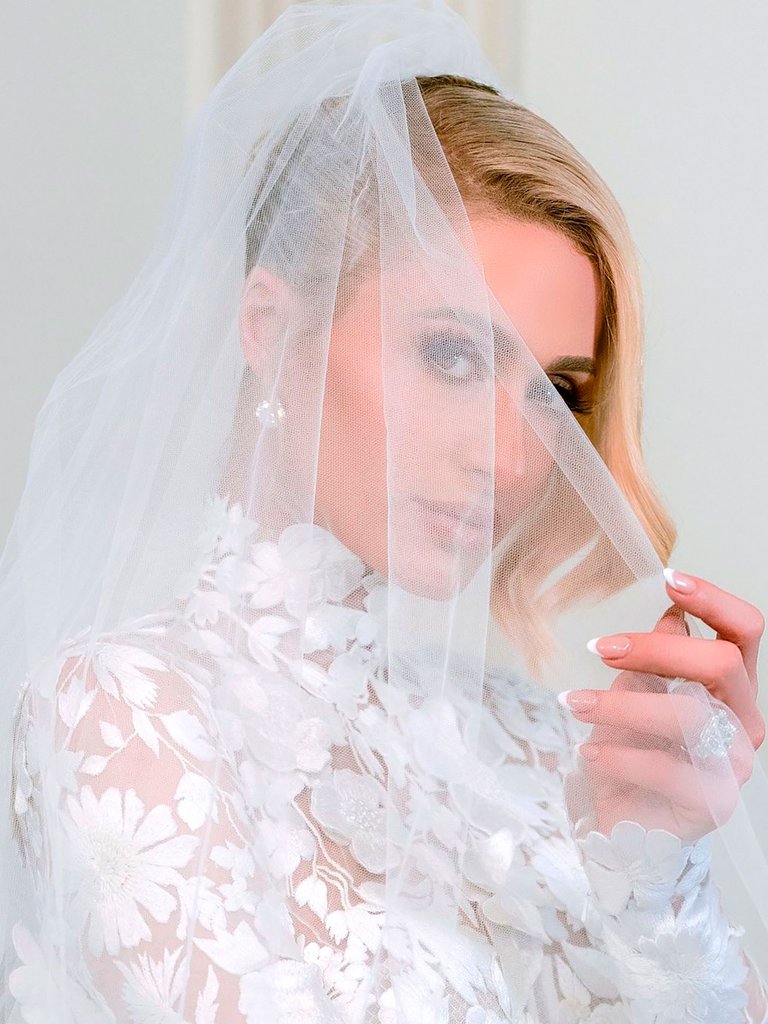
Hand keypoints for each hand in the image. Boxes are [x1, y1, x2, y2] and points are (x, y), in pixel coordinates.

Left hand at [560, 570, 764, 842]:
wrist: (629, 821)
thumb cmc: (636, 747)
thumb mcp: (640, 690)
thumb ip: (659, 654)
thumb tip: (671, 612)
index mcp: (733, 685)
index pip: (745, 630)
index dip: (713, 599)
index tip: (667, 579)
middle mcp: (745, 720)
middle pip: (719, 662)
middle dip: (654, 648)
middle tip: (599, 649)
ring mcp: (735, 763)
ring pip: (689, 714)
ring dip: (620, 704)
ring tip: (573, 703)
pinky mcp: (714, 802)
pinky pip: (668, 769)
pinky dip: (619, 755)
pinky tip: (588, 752)